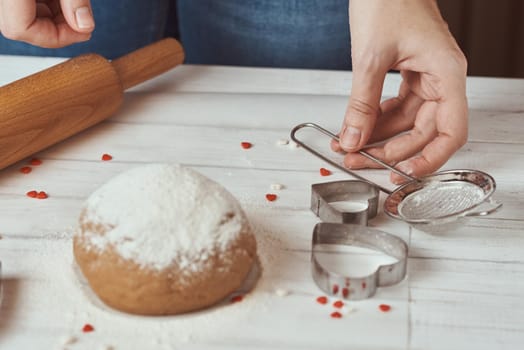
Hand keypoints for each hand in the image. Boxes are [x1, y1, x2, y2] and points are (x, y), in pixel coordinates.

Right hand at [0, 0, 94, 47]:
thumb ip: (75, 1)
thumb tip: (85, 27)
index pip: (21, 30)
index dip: (55, 37)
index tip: (83, 33)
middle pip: (23, 28)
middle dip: (58, 30)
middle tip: (82, 22)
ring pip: (25, 19)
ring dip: (55, 19)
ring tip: (73, 5)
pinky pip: (26, 9)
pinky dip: (49, 8)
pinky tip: (63, 1)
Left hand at [333, 0, 467, 183]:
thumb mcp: (369, 58)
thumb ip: (361, 104)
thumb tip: (353, 139)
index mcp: (447, 73)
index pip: (451, 131)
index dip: (429, 158)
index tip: (403, 173)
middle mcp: (441, 78)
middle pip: (423, 131)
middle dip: (390, 150)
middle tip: (359, 160)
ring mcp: (426, 76)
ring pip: (406, 121)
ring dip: (378, 137)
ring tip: (349, 147)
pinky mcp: (409, 73)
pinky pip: (396, 106)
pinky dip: (376, 118)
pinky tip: (356, 127)